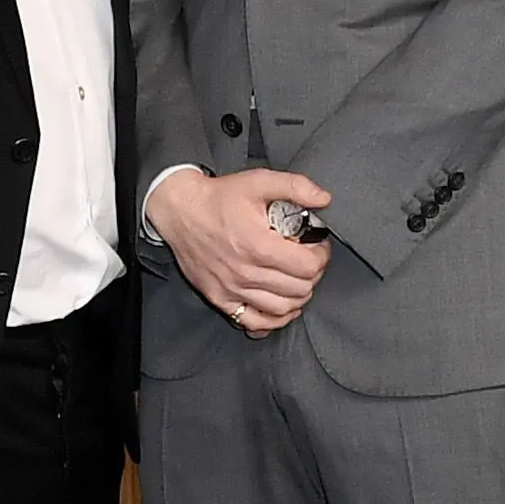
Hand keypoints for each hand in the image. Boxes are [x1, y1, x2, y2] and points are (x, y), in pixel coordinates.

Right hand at [148, 165, 331, 334]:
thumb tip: (324, 199)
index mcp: (259, 245)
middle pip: (299, 289)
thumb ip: (295, 186)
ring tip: (296, 280)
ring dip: (297, 296)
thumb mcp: (258, 181)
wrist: (180, 211)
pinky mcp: (220, 299)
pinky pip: (254, 322)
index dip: (321, 256)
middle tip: (308, 261)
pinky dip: (274, 320)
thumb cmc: (219, 198)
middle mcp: (246, 272)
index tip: (317, 247)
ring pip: (282, 309)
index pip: (308, 267)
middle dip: (312, 275)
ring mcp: (232, 289)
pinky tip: (281, 307)